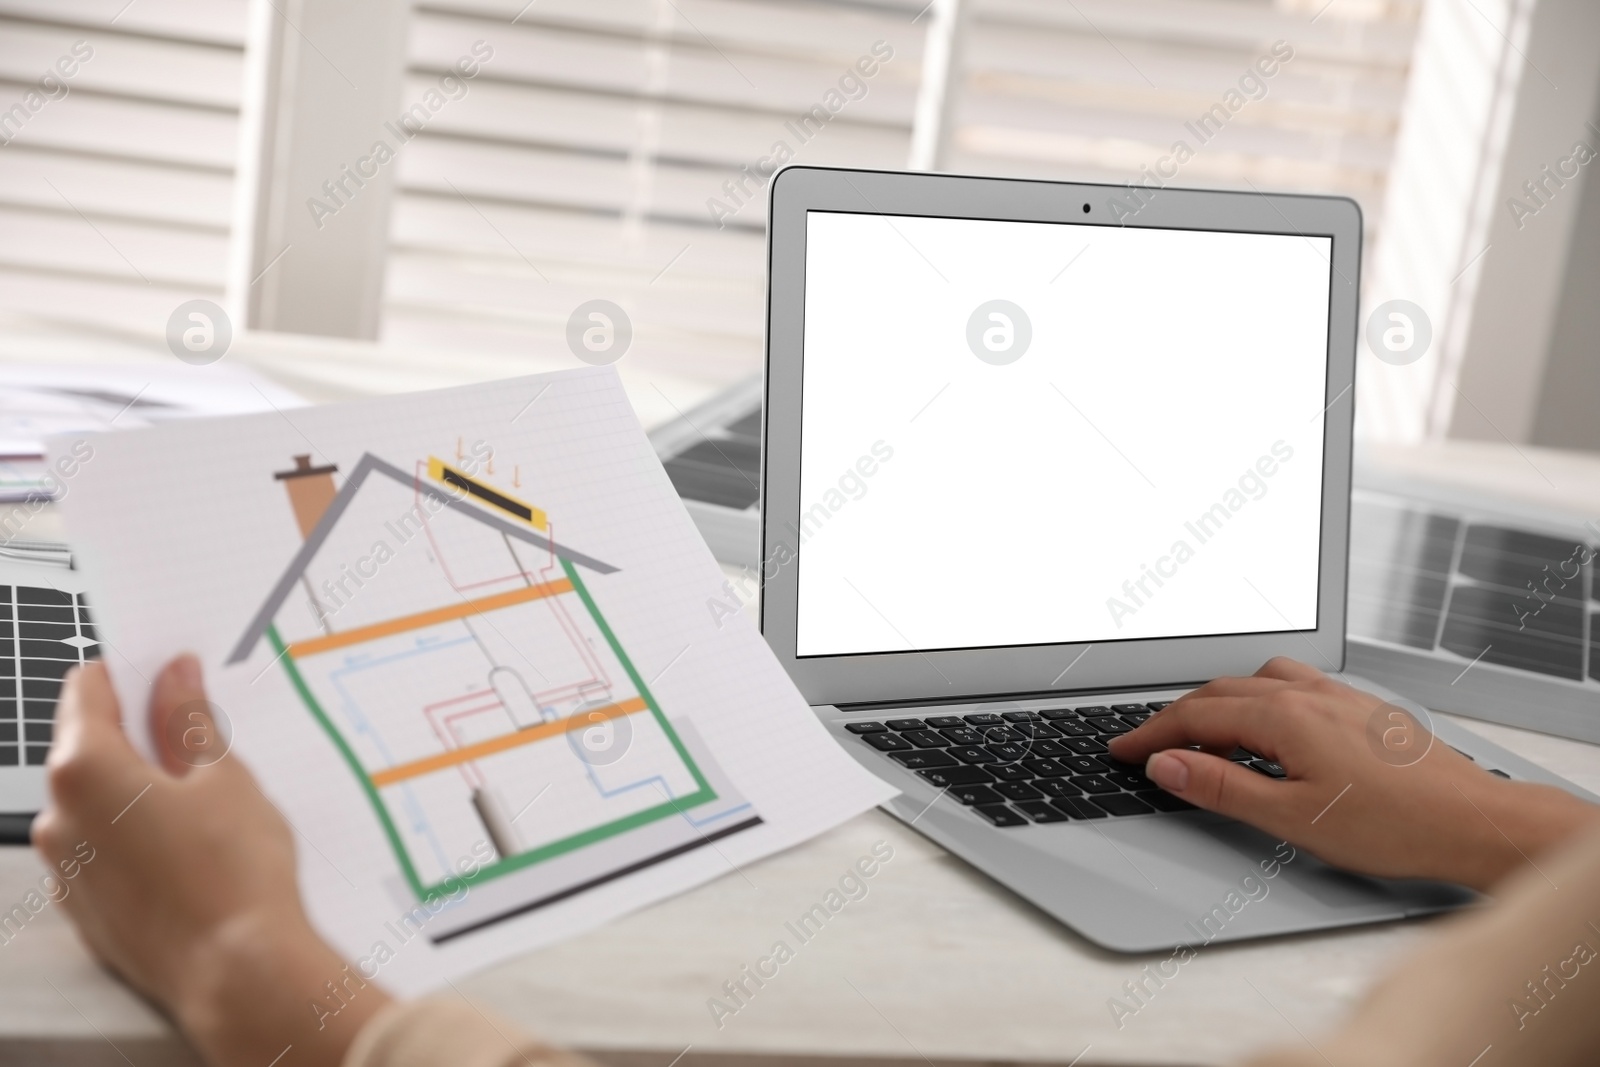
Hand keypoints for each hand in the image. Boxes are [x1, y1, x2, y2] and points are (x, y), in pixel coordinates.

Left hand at [31, 657, 390, 1066]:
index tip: (169, 672)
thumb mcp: (223, 777)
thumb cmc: (234, 873)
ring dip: (140, 790)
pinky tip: (192, 851)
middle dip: (141, 735)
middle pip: (89, 747)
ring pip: (97, 804)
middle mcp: (56, 818)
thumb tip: (174, 677)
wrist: (238, 973)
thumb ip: (189, 720)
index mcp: (85, 770)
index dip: (133, 673)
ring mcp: (65, 871)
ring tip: (208, 805)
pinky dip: (137, 839)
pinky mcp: (86, 911)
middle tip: (204, 740)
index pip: (88, 690)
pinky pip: (104, 853)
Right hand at [1107, 657, 1599, 890]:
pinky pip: (1292, 684)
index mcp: (1284, 717)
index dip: (1152, 734)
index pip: (1196, 717)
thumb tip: (1167, 764)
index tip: (1123, 749)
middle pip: (1220, 693)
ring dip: (1217, 700)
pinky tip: (1268, 723)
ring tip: (1200, 729)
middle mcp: (1309, 695)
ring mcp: (1338, 697)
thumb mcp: (1291, 817)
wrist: (1474, 822)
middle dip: (1176, 716)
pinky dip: (1258, 697)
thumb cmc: (1394, 826)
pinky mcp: (1361, 708)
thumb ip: (1222, 786)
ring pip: (1256, 682)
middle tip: (1146, 744)